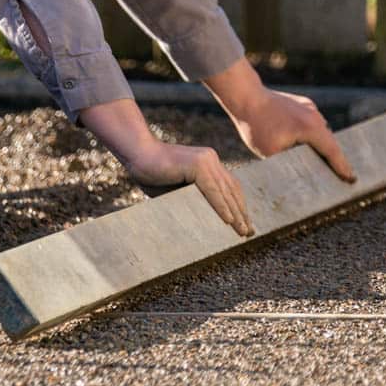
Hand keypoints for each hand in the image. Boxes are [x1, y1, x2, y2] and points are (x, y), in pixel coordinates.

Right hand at [122, 139, 252, 235]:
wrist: (137, 153)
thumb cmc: (152, 173)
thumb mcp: (178, 189)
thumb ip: (194, 198)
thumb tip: (207, 221)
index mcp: (209, 163)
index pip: (229, 187)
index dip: (238, 206)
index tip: (245, 223)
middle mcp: (211, 159)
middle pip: (232, 190)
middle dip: (242, 212)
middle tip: (249, 232)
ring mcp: (206, 160)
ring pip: (225, 191)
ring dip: (236, 213)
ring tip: (242, 231)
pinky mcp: (198, 164)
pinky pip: (213, 190)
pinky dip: (221, 206)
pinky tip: (229, 220)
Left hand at [230, 88, 356, 183]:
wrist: (245, 96)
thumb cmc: (256, 126)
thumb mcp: (271, 153)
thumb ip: (290, 162)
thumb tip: (300, 173)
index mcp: (311, 128)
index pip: (332, 151)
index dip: (342, 167)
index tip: (351, 179)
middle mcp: (314, 115)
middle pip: (330, 141)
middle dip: (335, 159)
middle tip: (342, 177)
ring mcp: (309, 107)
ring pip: (321, 132)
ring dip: (323, 146)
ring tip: (325, 164)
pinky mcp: (302, 104)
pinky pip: (312, 124)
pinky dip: (313, 136)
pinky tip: (307, 146)